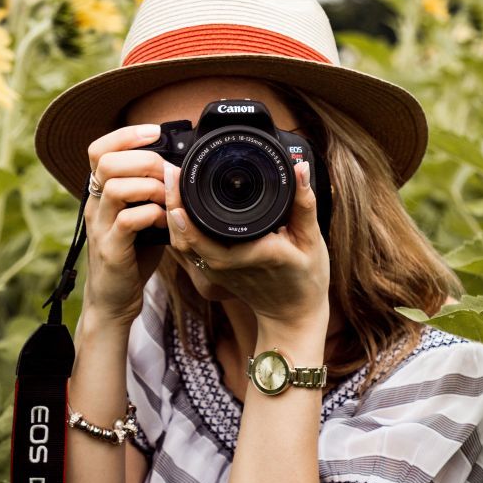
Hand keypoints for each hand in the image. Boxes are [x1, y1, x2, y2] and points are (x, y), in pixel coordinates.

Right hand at [83, 123, 167, 325]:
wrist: (114, 300)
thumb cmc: (132, 255)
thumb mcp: (141, 216)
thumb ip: (152, 193)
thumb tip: (180, 170)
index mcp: (100, 193)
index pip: (98, 149)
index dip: (125, 134)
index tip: (154, 131)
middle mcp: (94, 205)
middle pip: (106, 162)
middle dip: (144, 160)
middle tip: (168, 173)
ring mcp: (99, 227)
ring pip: (115, 187)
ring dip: (150, 187)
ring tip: (167, 199)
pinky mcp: (110, 249)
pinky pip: (127, 221)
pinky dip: (152, 215)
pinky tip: (165, 223)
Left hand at [164, 160, 330, 328]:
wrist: (293, 314)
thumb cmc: (306, 278)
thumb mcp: (311, 240)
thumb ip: (304, 203)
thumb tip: (299, 168)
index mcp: (251, 254)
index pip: (206, 234)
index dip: (185, 209)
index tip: (178, 178)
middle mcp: (227, 265)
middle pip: (184, 236)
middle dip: (172, 202)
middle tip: (171, 171)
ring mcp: (216, 272)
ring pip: (181, 243)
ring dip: (171, 214)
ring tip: (172, 182)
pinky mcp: (212, 273)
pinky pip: (188, 249)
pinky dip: (179, 227)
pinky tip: (179, 205)